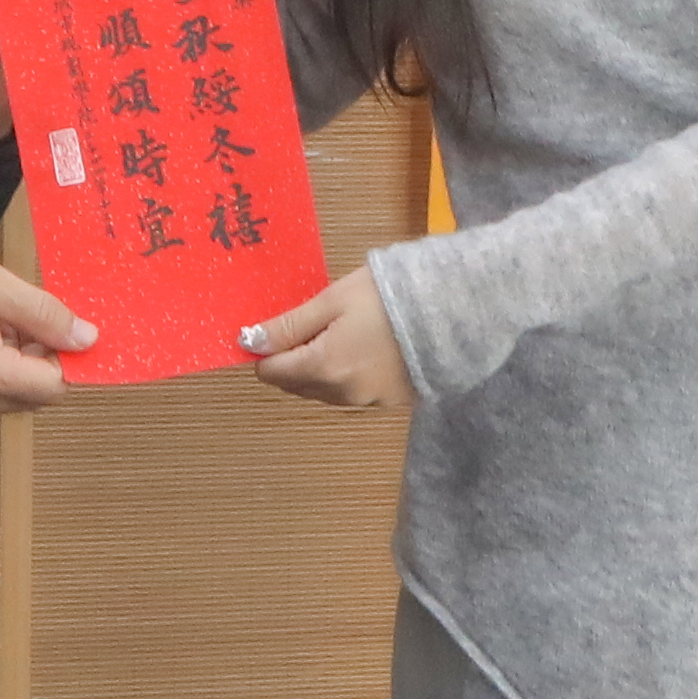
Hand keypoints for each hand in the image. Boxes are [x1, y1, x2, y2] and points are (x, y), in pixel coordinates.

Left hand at [242, 267, 411, 409]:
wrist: (449, 311)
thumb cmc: (387, 296)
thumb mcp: (331, 300)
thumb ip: (288, 325)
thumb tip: (248, 341)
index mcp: (323, 368)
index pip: (270, 372)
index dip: (267, 348)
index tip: (278, 325)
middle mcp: (341, 393)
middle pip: (293, 383)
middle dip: (292, 357)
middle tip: (313, 322)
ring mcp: (366, 401)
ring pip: (320, 390)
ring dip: (317, 367)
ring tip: (342, 330)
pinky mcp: (387, 402)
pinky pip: (348, 392)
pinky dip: (344, 374)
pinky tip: (363, 346)